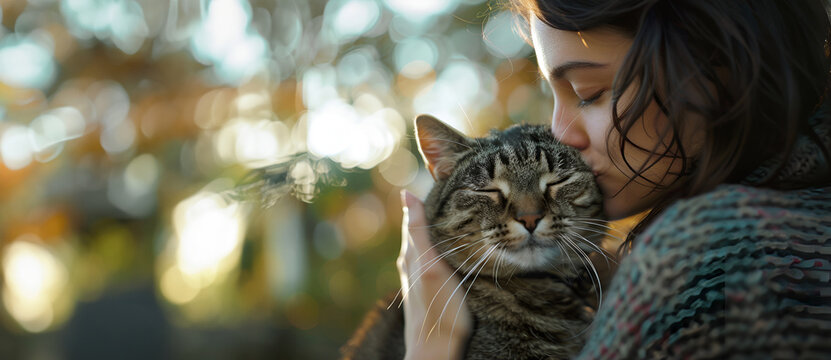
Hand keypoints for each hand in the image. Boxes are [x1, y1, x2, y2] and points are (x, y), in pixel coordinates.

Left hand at [398, 190, 470, 359]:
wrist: (435, 350)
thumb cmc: (438, 309)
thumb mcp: (431, 264)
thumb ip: (419, 231)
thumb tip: (406, 193)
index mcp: (411, 255)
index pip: (415, 219)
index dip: (425, 202)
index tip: (442, 184)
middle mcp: (411, 265)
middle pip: (419, 233)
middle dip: (431, 215)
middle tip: (452, 196)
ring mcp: (419, 280)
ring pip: (426, 248)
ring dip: (437, 234)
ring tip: (454, 219)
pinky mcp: (428, 293)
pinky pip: (432, 263)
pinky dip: (441, 252)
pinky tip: (450, 255)